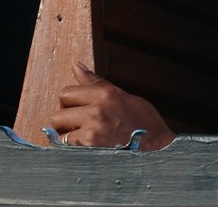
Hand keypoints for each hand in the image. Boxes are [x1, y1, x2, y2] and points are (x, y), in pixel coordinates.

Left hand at [50, 61, 174, 150]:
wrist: (159, 153)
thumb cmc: (146, 126)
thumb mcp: (126, 98)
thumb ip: (98, 83)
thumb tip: (76, 65)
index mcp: (106, 94)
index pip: (67, 92)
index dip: (70, 103)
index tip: (76, 111)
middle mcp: (97, 110)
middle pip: (59, 111)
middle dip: (65, 121)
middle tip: (79, 128)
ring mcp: (92, 130)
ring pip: (59, 133)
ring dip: (67, 139)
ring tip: (84, 143)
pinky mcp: (89, 149)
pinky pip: (65, 149)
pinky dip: (72, 153)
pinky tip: (87, 153)